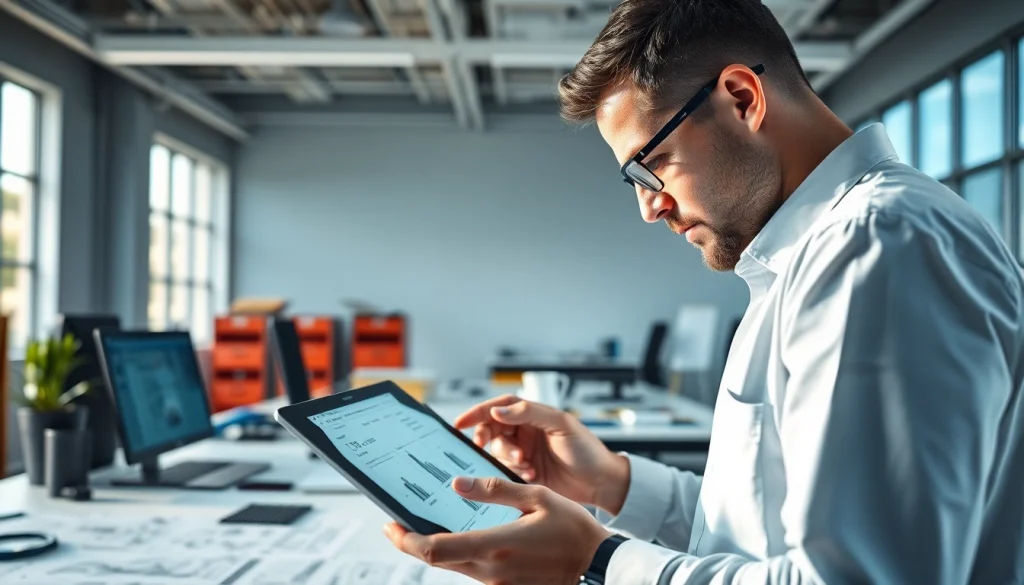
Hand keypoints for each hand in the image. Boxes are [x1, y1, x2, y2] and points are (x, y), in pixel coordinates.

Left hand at [384, 477, 610, 584]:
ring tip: (426, 526)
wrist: (599, 565)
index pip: (433, 549)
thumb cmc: (573, 529)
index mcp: (494, 546)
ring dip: (436, 550)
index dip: (405, 539)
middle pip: (436, 560)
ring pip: (453, 567)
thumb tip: (456, 484)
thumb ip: (493, 490)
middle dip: (412, 542)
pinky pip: (474, 574)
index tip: (390, 524)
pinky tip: (462, 540)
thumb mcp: (537, 497)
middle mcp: (491, 571)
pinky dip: (460, 557)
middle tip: (397, 524)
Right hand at [455, 395, 629, 514]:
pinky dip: (513, 471)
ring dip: (506, 456)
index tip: (461, 422)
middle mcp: (525, 432)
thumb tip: (498, 411)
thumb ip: (529, 413)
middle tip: (484, 445)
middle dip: (487, 436)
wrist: (601, 482)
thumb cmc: (587, 449)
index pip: (499, 406)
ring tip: (524, 464)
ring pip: (498, 451)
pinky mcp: (525, 474)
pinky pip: (506, 471)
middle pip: (492, 428)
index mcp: (533, 415)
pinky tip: (530, 474)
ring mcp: (524, 453)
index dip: (478, 412)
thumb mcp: (561, 424)